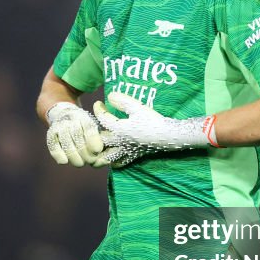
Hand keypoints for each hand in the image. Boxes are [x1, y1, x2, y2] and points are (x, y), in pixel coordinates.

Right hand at [45, 102, 103, 165]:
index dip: (93, 140)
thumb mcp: (97, 129)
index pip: (89, 128)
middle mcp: (71, 119)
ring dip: (74, 156)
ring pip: (66, 142)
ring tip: (81, 163)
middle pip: (77, 137)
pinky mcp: (51, 133)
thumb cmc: (86, 128)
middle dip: (85, 153)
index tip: (98, 151)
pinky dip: (58, 154)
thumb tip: (106, 160)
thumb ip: (104, 143)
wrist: (64, 114)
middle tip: (91, 161)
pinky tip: (65, 161)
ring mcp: (59, 125)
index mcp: (84, 116)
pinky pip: (53, 145)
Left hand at [92, 92, 217, 166]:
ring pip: (107, 157)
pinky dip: (114, 162)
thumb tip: (109, 96)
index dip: (98, 110)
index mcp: (119, 128)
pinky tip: (112, 159)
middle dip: (92, 136)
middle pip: (100, 142)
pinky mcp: (135, 155)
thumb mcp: (137, 107)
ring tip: (95, 151)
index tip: (98, 103)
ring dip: (99, 155)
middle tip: (91, 129)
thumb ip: (122, 101)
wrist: (168, 135)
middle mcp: (120, 141)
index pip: (102, 119)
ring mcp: (127, 150)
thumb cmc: (152, 120)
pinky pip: (121, 162)